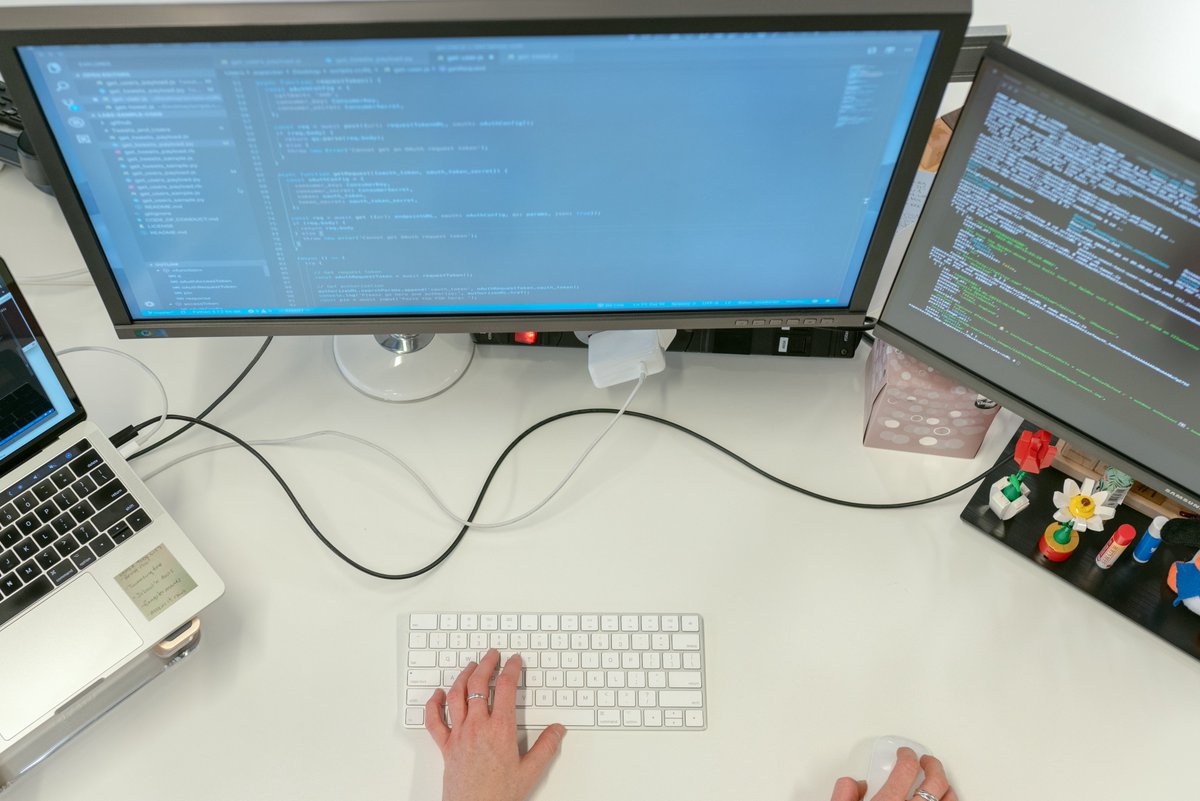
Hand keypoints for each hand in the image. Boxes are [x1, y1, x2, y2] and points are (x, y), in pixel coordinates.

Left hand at [424, 649, 566, 800]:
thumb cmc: (498, 795)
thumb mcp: (530, 772)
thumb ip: (546, 748)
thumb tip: (558, 730)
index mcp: (500, 729)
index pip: (505, 687)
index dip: (511, 669)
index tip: (514, 661)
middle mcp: (477, 727)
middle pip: (478, 684)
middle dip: (486, 664)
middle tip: (492, 655)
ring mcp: (459, 735)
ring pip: (456, 695)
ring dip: (463, 676)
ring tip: (470, 666)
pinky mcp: (445, 747)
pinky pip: (434, 721)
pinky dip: (434, 704)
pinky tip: (438, 695)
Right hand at [829, 748, 957, 800]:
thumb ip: (845, 794)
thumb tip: (854, 783)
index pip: (907, 769)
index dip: (908, 756)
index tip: (905, 754)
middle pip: (935, 781)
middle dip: (933, 765)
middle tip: (927, 761)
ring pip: (950, 799)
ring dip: (947, 786)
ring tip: (941, 781)